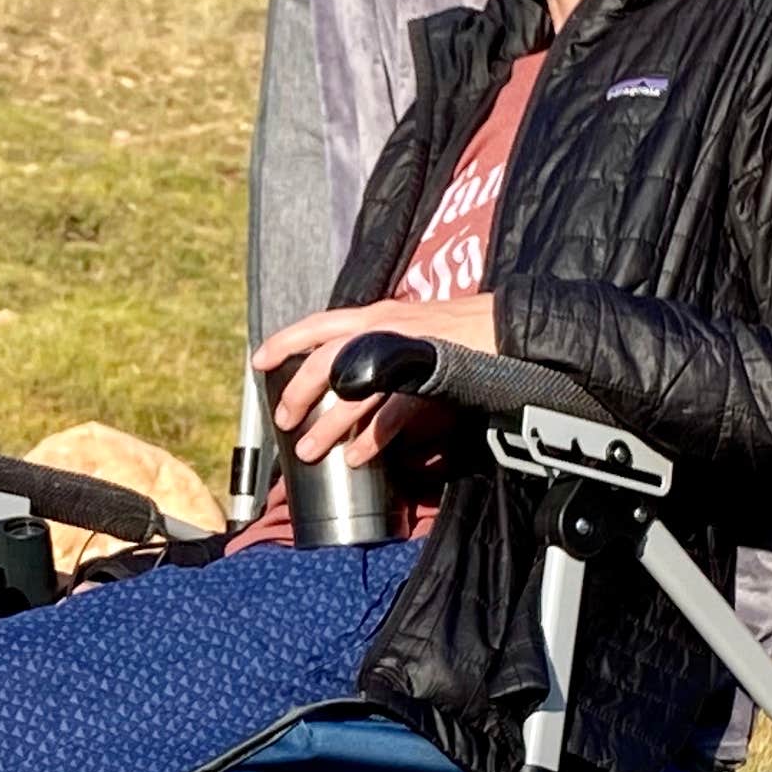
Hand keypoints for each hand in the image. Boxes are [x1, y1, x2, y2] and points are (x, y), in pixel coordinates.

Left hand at [251, 294, 498, 465]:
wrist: (512, 326)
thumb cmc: (465, 331)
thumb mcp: (413, 328)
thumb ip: (382, 344)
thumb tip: (353, 372)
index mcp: (377, 314)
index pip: (318, 324)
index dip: (284, 341)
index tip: (258, 362)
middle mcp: (384, 326)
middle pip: (324, 358)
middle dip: (298, 392)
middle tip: (285, 421)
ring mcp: (406, 351)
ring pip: (352, 389)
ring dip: (327, 424)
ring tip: (311, 451)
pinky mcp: (429, 376)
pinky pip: (391, 412)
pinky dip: (371, 438)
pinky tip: (358, 457)